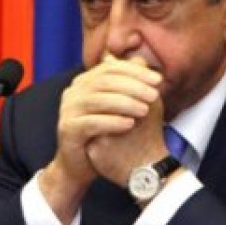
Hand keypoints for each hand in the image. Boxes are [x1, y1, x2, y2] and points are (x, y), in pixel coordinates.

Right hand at [40, 55, 161, 224]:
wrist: (81, 165)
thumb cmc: (104, 133)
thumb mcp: (118, 105)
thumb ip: (128, 83)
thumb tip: (142, 60)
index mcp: (85, 81)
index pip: (111, 68)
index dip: (135, 71)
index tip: (158, 80)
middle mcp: (73, 92)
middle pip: (104, 81)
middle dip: (133, 86)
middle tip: (154, 95)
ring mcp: (67, 110)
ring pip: (96, 100)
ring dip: (124, 103)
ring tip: (145, 110)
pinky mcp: (67, 129)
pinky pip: (90, 123)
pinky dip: (112, 122)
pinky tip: (130, 124)